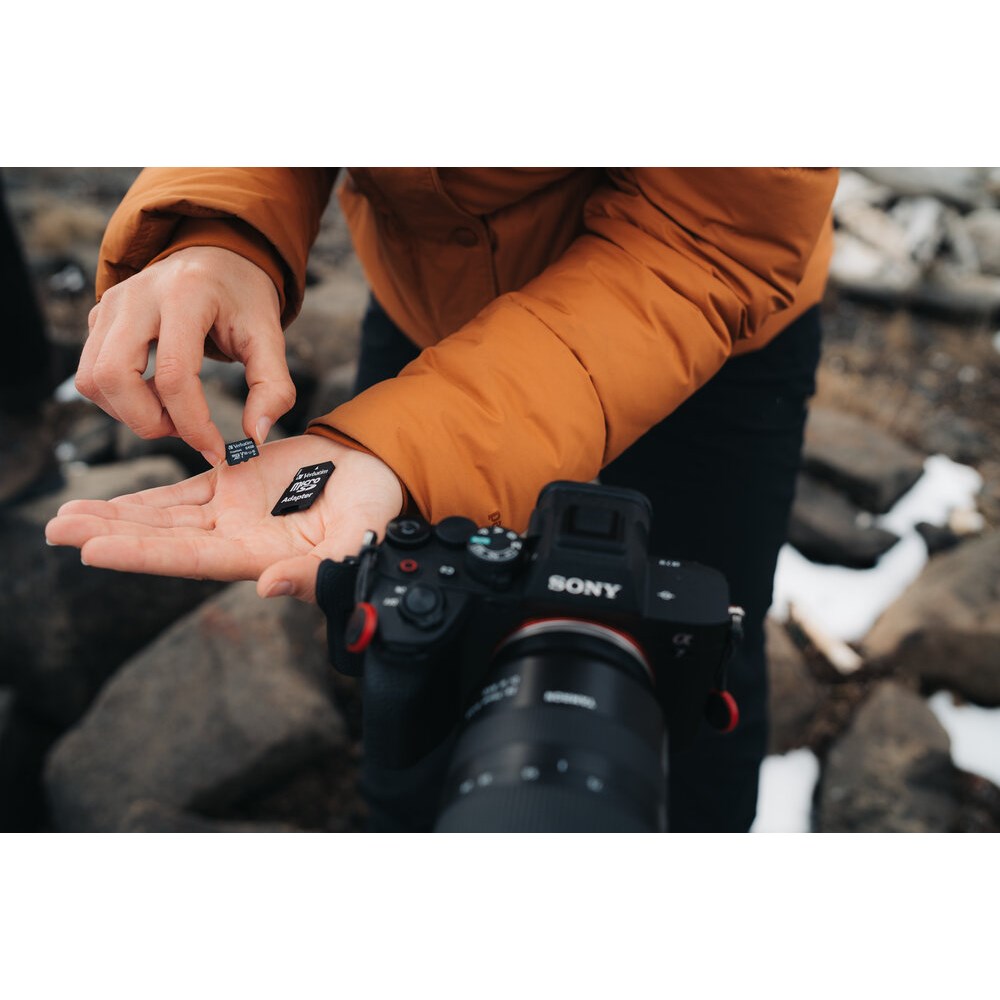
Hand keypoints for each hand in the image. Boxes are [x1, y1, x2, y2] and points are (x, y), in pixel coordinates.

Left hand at [44, 435, 403, 601]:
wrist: (374, 479)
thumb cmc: (372, 516)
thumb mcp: (355, 542)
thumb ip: (318, 571)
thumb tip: (269, 587)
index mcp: (259, 557)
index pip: (191, 559)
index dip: (143, 554)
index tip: (93, 550)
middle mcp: (234, 541)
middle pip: (162, 540)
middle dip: (109, 535)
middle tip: (55, 530)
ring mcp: (229, 514)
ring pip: (161, 517)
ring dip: (114, 517)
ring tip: (63, 517)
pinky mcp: (231, 487)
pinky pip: (178, 493)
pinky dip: (143, 499)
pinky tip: (105, 502)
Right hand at [75, 246, 293, 465]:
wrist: (217, 256)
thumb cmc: (243, 298)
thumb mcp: (270, 336)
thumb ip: (273, 387)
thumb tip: (255, 436)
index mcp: (186, 296)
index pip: (175, 374)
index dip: (193, 424)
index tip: (216, 450)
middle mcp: (138, 296)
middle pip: (114, 376)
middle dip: (148, 421)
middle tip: (184, 429)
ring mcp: (111, 305)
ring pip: (93, 379)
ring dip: (130, 413)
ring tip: (172, 410)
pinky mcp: (98, 317)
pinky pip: (91, 374)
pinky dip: (120, 399)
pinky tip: (156, 393)